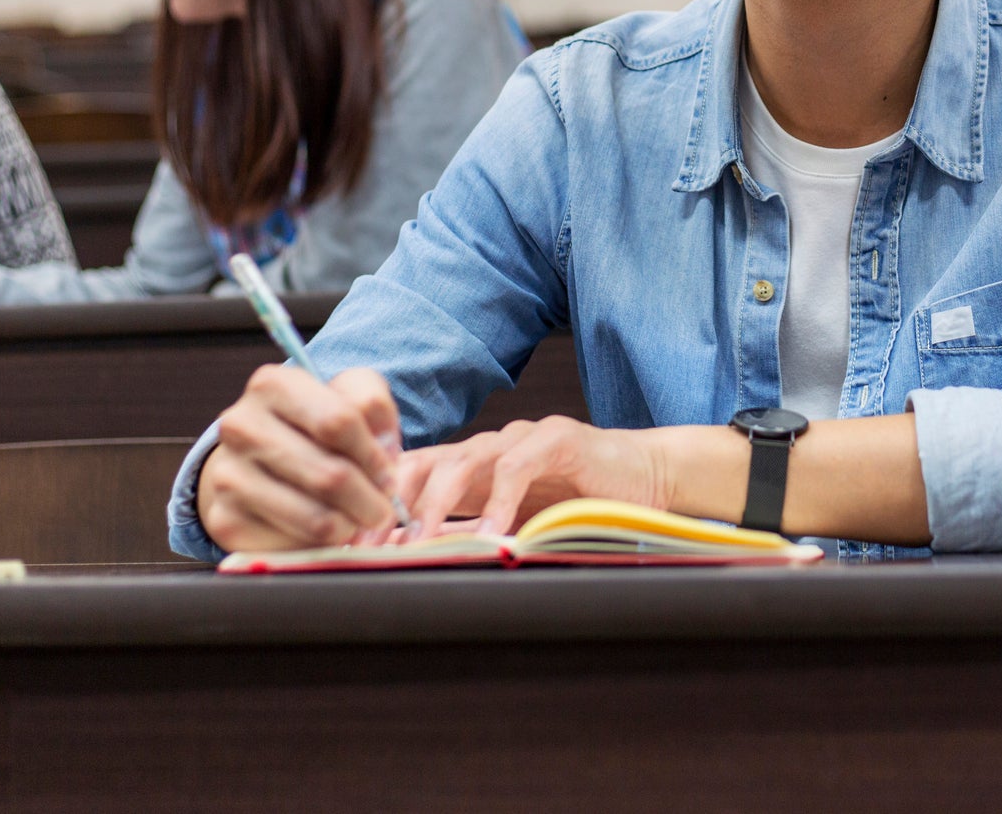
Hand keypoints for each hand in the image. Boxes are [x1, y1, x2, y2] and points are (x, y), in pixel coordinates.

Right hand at [197, 365, 405, 551]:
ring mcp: (227, 474)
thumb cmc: (312, 428)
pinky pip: (293, 545)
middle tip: (382, 510)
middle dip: (370, 500)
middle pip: (330, 476)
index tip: (388, 474)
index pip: (339, 422)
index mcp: (272, 385)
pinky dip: (320, 546)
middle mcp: (240, 426)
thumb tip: (383, 445)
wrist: (256, 463)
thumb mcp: (347, 397)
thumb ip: (373, 404)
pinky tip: (325, 532)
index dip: (374, 455)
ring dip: (351, 527)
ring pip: (315, 518)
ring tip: (359, 522)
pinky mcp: (227, 520)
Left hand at [396, 416, 671, 536]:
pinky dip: (500, 501)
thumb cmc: (580, 504)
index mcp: (474, 465)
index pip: (412, 473)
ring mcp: (524, 437)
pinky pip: (519, 466)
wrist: (646, 478)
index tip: (355, 545)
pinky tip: (492, 533)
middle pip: (427, 464)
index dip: (381, 505)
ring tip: (421, 539)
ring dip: (438, 503)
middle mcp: (491, 445)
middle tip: (373, 544)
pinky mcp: (559, 439)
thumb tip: (416, 563)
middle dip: (396, 506)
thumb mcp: (514, 524)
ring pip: (465, 460)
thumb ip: (471, 534)